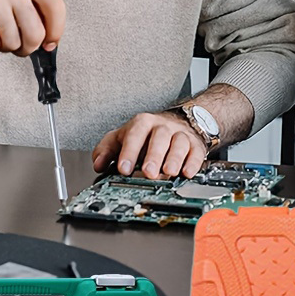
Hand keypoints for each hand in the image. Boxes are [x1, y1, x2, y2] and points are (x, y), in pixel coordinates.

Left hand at [92, 112, 206, 179]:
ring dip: (174, 159)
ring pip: (179, 143)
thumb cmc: (147, 134)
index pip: (134, 134)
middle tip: (148, 172)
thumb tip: (98, 164)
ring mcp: (180, 135)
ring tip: (169, 173)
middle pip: (159, 137)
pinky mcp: (194, 145)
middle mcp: (162, 127)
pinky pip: (196, 152)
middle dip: (154, 155)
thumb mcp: (122, 137)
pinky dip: (193, 163)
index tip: (123, 168)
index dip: (129, 152)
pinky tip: (187, 172)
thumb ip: (107, 150)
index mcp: (142, 124)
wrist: (178, 123)